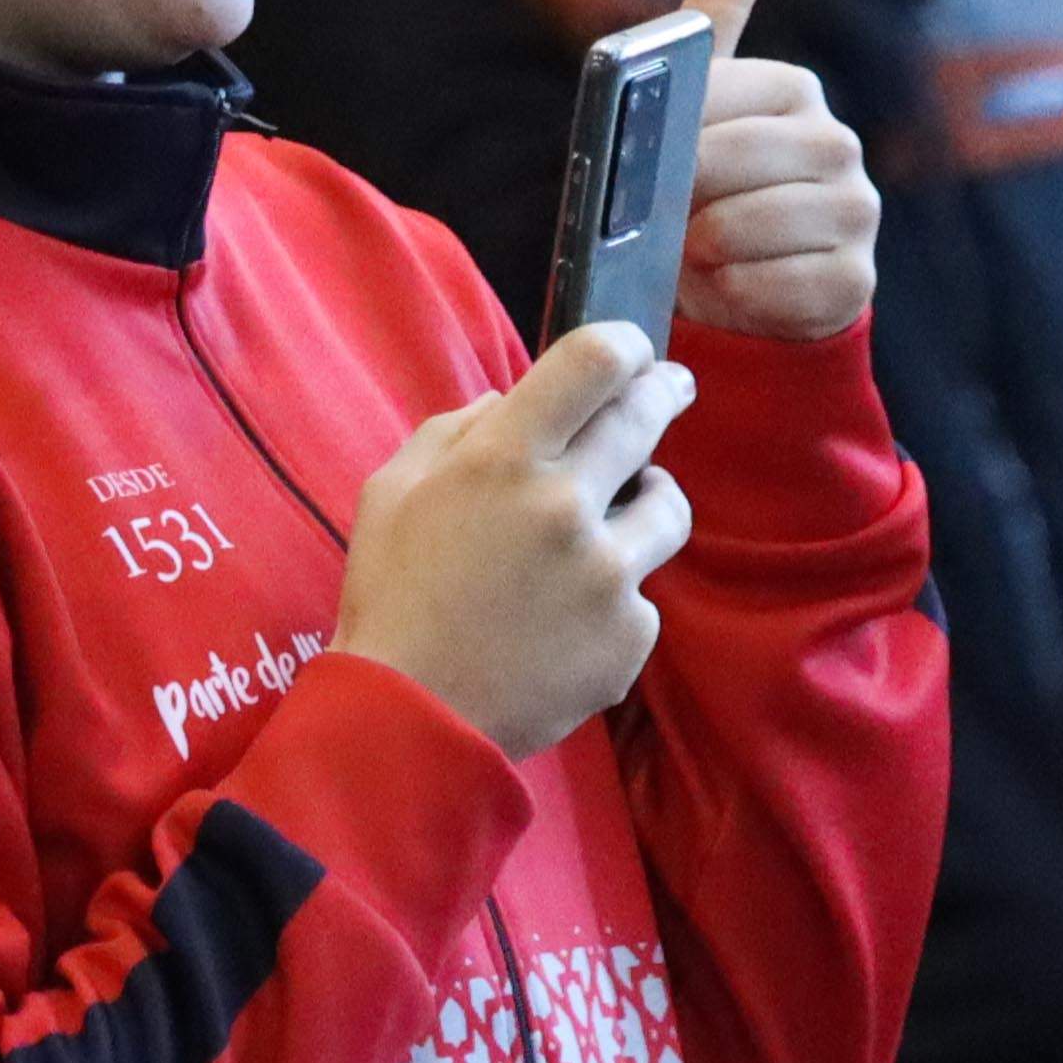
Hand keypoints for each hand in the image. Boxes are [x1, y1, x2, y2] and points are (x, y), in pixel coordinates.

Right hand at [328, 322, 697, 760]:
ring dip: (648, 500)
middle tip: (671, 387)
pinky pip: (643, 594)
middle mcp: (566, 506)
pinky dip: (616, 597)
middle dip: (665, 391)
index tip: (630, 351)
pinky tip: (569, 620)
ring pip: (669, 506)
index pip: (592, 362)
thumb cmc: (392, 596)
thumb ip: (455, 432)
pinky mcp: (631, 636)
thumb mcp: (392, 491)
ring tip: (616, 520)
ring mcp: (608, 574)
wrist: (414, 718)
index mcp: (501, 460)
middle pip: (647, 416)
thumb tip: (510, 401)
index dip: (622, 344)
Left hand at [670, 0, 880, 340]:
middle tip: (661, 213)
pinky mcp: (855, 280)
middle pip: (733, 157)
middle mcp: (838, 143)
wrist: (739, 287)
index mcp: (793, 89)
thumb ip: (707, 29)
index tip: (647, 154)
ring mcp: (857, 212)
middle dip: (681, 193)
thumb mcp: (697, 108)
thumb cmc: (706, 187)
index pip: (719, 90)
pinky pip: (779, 287)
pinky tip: (730, 286)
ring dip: (705, 247)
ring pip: (753, 225)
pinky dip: (737, 292)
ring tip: (695, 250)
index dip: (671, 129)